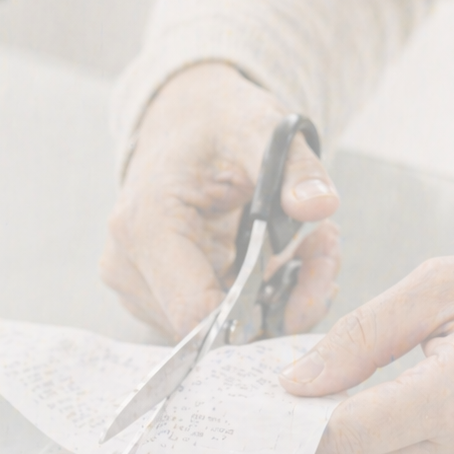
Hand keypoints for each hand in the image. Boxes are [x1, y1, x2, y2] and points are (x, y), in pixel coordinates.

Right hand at [102, 63, 340, 338]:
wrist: (182, 120)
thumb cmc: (216, 122)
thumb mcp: (262, 127)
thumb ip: (296, 167)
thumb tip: (319, 207)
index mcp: (146, 225)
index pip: (196, 312)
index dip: (259, 315)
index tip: (312, 274)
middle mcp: (127, 266)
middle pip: (211, 330)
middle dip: (281, 302)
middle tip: (325, 247)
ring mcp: (134, 286)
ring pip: (216, 334)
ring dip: (274, 302)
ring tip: (309, 246)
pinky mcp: (150, 297)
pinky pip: (212, 322)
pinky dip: (255, 302)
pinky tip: (281, 260)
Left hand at [279, 251, 453, 453]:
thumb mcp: (442, 286)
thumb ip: (359, 336)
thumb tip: (297, 381)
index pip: (343, 436)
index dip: (310, 412)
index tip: (302, 387)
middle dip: (341, 425)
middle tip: (348, 380)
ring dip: (379, 440)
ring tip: (409, 384)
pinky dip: (416, 452)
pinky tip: (438, 409)